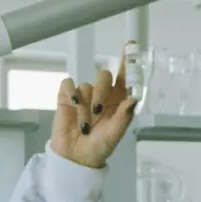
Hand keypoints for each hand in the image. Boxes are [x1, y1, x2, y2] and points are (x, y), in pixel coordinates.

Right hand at [50, 42, 138, 169]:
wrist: (76, 157)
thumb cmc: (99, 146)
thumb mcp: (115, 135)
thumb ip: (124, 117)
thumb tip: (134, 99)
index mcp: (118, 101)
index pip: (124, 76)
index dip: (127, 60)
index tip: (130, 44)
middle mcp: (102, 95)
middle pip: (104, 76)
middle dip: (103, 91)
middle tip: (99, 111)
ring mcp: (84, 95)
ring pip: (87, 85)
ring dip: (86, 106)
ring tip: (85, 125)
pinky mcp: (66, 98)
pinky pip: (69, 85)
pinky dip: (72, 93)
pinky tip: (73, 105)